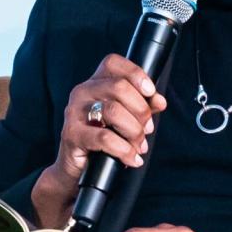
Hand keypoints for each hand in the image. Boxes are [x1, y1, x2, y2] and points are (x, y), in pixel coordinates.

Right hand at [31, 54, 166, 228]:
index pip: (113, 63)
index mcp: (95, 83)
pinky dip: (124, 150)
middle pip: (119, 87)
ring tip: (139, 145)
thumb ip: (141, 106)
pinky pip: (104, 138)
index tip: (151, 92)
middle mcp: (82, 92)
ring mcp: (74, 112)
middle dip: (141, 110)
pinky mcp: (72, 134)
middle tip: (147, 128)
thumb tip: (160, 101)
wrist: (75, 168)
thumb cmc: (101, 138)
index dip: (135, 73)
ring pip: (113, 111)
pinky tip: (132, 158)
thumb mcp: (123, 119)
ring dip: (134, 131)